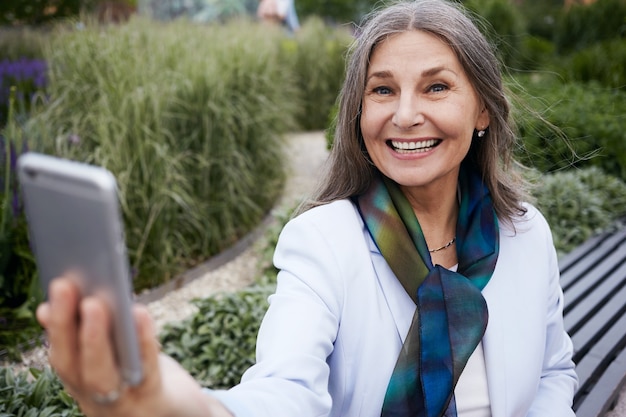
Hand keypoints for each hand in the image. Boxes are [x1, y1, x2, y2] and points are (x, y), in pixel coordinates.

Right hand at [36, 278, 232, 416]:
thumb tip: (58, 306)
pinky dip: (142, 341)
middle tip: (64, 286)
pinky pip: (146, 371)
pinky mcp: (155, 402)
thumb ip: (93, 337)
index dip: (55, 329)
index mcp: (87, 385)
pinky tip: (140, 313)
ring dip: (94, 338)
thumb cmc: (150, 379)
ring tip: (94, 301)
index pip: (64, 359)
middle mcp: (98, 400)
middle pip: (74, 368)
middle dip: (65, 327)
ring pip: (102, 376)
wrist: (185, 415)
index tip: (48, 300)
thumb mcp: (119, 358)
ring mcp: (124, 406)